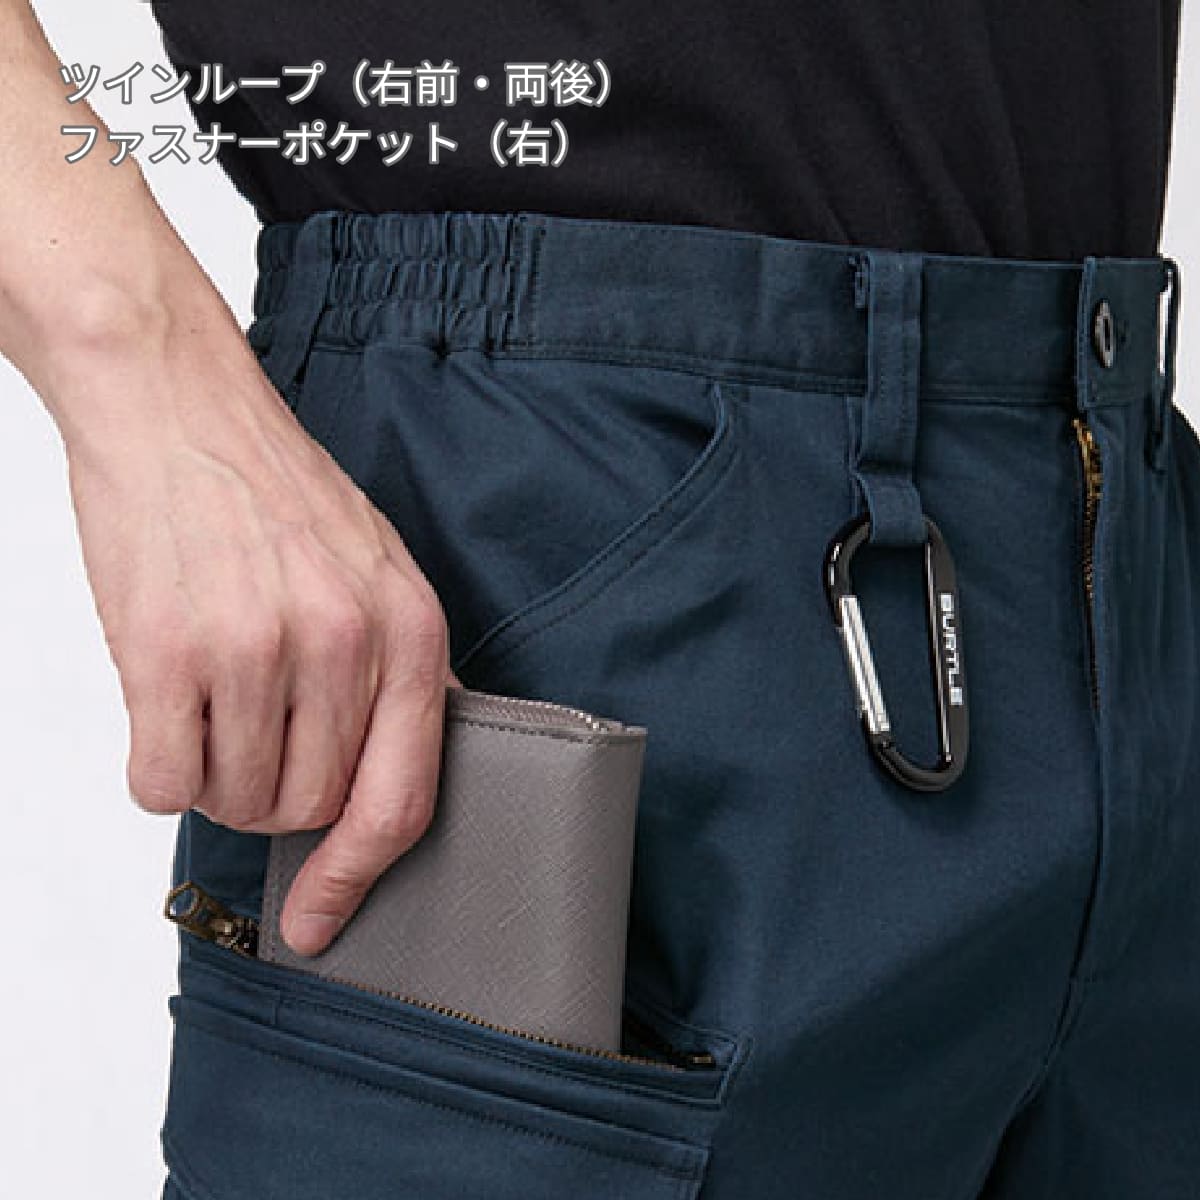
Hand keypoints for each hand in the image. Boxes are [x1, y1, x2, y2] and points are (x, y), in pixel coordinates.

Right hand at [62, 343, 459, 956]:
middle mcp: (344, 641)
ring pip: (236, 801)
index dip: (360, 877)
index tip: (320, 922)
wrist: (176, 406)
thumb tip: (395, 776)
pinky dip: (158, 763)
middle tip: (250, 739)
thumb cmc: (272, 493)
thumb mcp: (376, 569)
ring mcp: (257, 647)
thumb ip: (396, 673)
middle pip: (311, 809)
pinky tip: (166, 703)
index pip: (404, 797)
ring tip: (211, 700)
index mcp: (409, 630)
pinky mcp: (168, 650)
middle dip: (275, 800)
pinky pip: (162, 779)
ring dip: (217, 776)